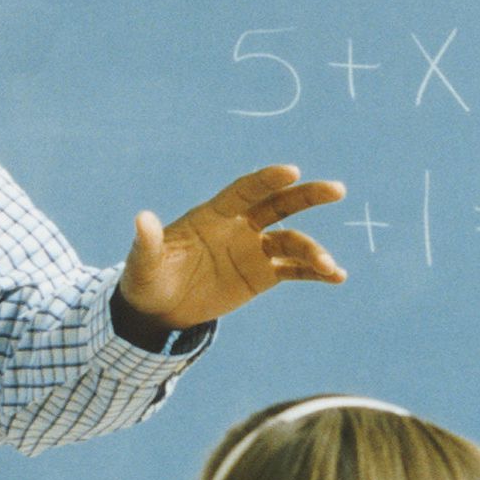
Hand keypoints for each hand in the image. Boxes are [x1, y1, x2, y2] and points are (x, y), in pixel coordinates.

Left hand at [124, 164, 347, 325]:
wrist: (160, 309)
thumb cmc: (148, 279)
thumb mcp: (144, 264)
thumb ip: (148, 242)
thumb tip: (142, 219)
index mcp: (213, 215)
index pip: (244, 191)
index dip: (266, 180)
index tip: (292, 171)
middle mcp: (239, 226)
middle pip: (278, 204)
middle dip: (306, 196)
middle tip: (336, 189)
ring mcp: (254, 249)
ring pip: (291, 241)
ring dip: (312, 251)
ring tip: (328, 266)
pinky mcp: (263, 274)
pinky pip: (294, 269)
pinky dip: (315, 272)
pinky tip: (338, 276)